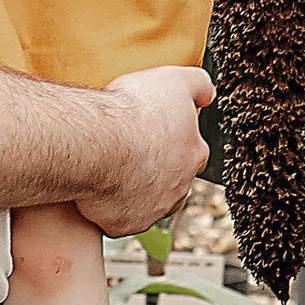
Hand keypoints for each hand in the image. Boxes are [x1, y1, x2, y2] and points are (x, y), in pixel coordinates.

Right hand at [78, 64, 213, 234]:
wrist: (96, 142)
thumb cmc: (132, 111)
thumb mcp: (174, 79)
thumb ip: (199, 85)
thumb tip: (208, 95)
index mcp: (193, 154)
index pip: (192, 151)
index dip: (172, 140)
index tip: (152, 131)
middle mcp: (178, 187)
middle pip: (172, 181)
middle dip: (156, 170)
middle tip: (130, 151)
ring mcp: (151, 210)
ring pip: (148, 204)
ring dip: (135, 190)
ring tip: (113, 170)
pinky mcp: (123, 224)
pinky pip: (118, 219)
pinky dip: (110, 208)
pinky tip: (98, 188)